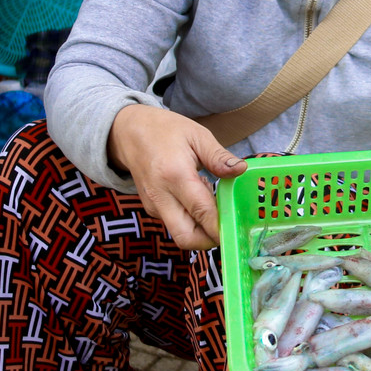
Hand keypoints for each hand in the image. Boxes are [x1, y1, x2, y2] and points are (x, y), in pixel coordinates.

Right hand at [106, 104, 246, 249]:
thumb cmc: (165, 131)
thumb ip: (219, 157)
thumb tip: (241, 170)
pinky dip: (190, 220)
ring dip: (201, 229)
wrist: (129, 133)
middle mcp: (161, 196)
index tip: (238, 228)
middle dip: (210, 240)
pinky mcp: (151, 209)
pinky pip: (174, 224)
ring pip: (180, 234)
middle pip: (186, 238)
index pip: (202, 212)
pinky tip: (196, 197)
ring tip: (210, 201)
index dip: (222, 226)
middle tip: (228, 225)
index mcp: (175, 175)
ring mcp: (153, 205)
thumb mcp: (197, 135)